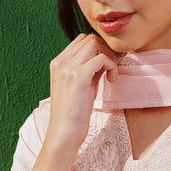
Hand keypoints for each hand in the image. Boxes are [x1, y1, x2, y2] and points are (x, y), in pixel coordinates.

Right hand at [45, 34, 118, 152]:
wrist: (64, 132)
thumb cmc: (73, 113)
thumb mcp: (81, 85)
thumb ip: (89, 69)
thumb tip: (105, 58)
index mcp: (58, 63)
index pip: (81, 40)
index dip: (99, 48)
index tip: (107, 63)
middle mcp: (61, 62)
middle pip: (89, 39)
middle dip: (106, 50)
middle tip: (112, 67)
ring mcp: (68, 68)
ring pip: (95, 44)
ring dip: (109, 57)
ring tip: (111, 74)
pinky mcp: (78, 76)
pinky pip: (101, 58)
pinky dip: (111, 66)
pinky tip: (111, 80)